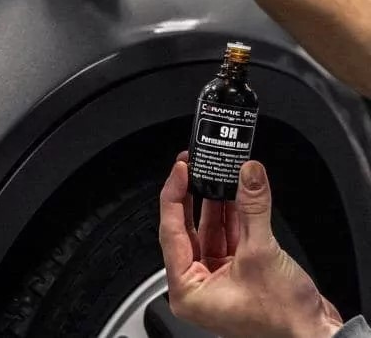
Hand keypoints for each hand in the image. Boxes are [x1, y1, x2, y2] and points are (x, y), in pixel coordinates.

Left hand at [159, 153, 342, 337]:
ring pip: (208, 229)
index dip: (174, 195)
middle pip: (186, 227)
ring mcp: (216, 277)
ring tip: (216, 173)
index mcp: (187, 289)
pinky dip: (232, 214)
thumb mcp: (261, 253)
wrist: (316, 336)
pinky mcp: (235, 271)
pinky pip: (227, 235)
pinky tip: (234, 192)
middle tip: (193, 166)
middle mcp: (197, 284)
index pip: (170, 231)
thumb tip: (248, 174)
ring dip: (215, 201)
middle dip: (192, 195)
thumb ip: (252, 207)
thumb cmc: (284, 320)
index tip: (181, 169)